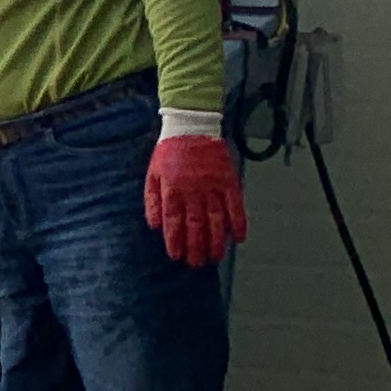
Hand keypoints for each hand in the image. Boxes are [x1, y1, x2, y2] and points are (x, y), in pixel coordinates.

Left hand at [144, 135, 248, 267]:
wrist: (191, 126)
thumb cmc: (168, 151)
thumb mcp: (152, 174)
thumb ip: (152, 201)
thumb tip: (154, 226)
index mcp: (172, 189)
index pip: (174, 221)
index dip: (175, 240)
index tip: (176, 256)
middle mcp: (193, 191)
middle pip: (195, 225)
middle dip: (196, 247)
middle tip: (196, 263)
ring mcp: (213, 186)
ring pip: (216, 219)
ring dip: (216, 241)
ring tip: (215, 257)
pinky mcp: (229, 180)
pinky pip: (236, 205)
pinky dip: (238, 222)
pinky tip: (239, 238)